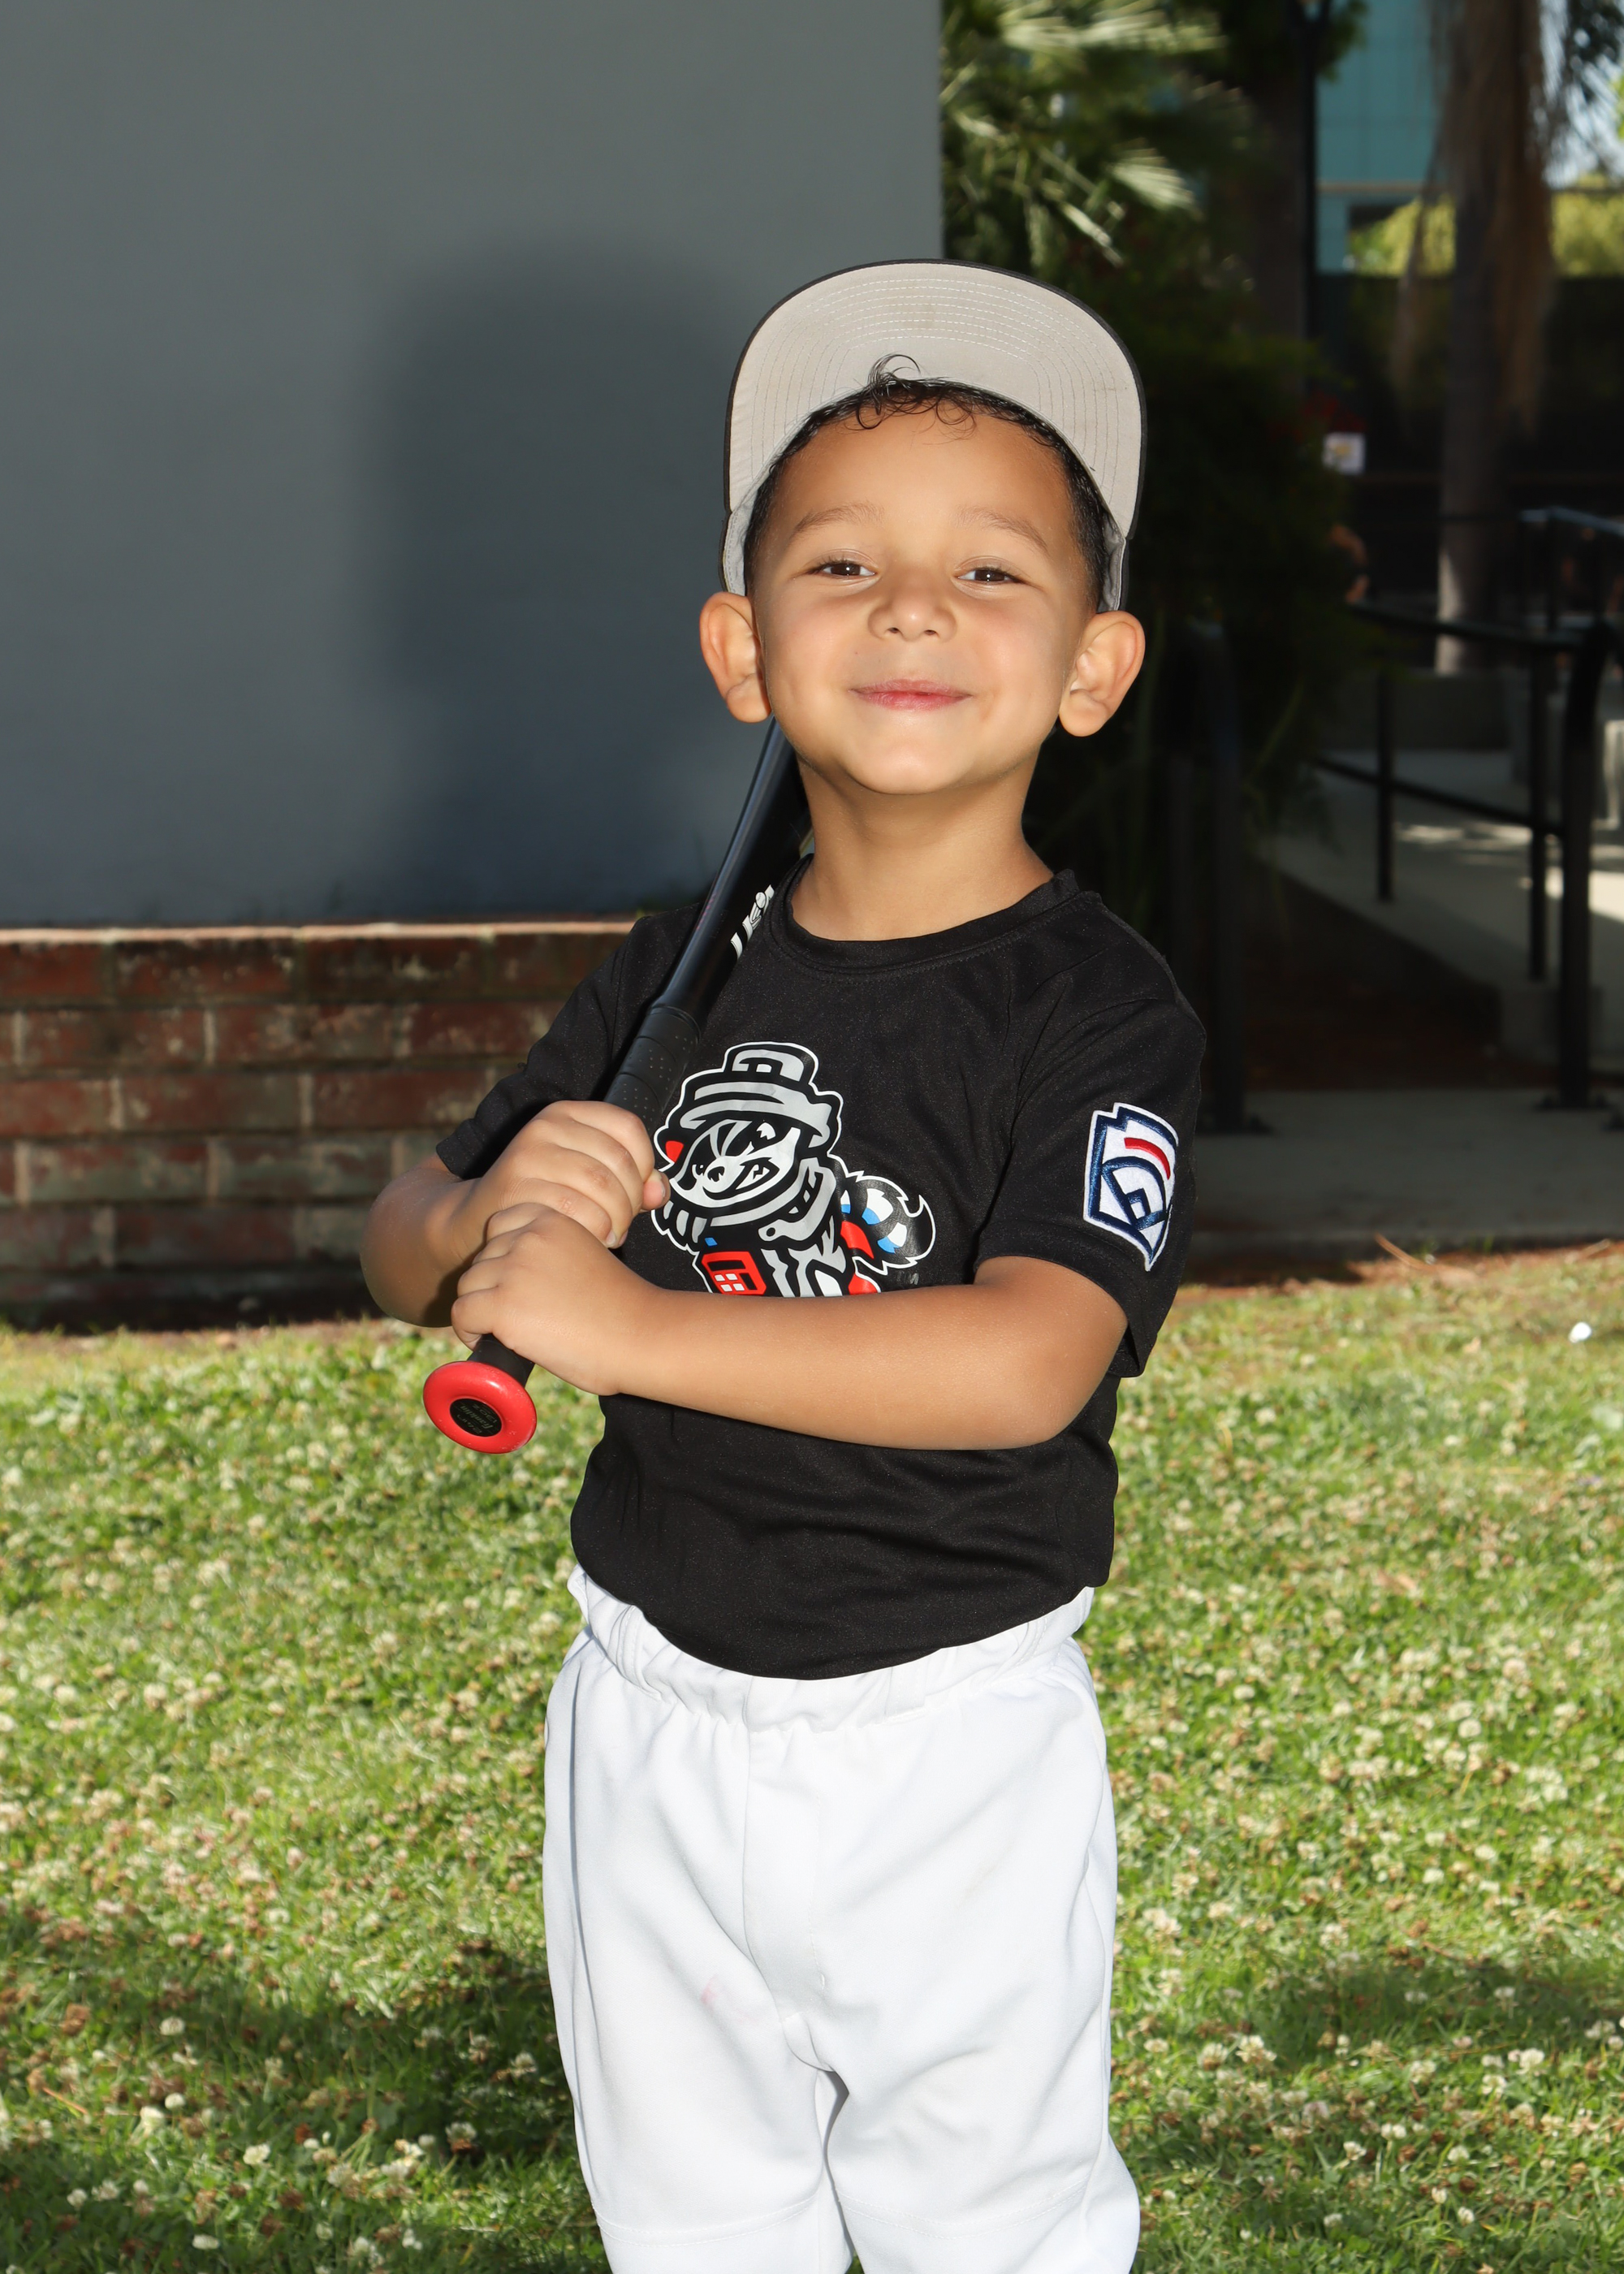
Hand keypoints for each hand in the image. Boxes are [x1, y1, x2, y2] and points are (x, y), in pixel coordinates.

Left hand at [450, 1205, 655, 1395]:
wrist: (642, 1336)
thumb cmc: (621, 1307)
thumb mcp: (586, 1255)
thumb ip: (551, 1253)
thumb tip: (515, 1277)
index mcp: (551, 1219)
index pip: (499, 1226)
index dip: (503, 1257)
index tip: (521, 1283)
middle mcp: (528, 1237)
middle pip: (481, 1259)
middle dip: (493, 1287)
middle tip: (523, 1314)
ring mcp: (513, 1270)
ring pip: (467, 1286)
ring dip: (482, 1309)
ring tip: (513, 1330)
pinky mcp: (503, 1305)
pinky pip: (462, 1314)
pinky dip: (472, 1332)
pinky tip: (498, 1341)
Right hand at [454, 1101, 664, 1255]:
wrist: (477, 1220)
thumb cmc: (544, 1199)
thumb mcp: (586, 1178)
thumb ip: (630, 1181)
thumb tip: (658, 1192)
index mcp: (566, 1113)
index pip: (628, 1127)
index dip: (645, 1164)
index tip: (637, 1193)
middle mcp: (545, 1126)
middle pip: (619, 1162)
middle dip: (631, 1202)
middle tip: (624, 1224)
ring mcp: (528, 1155)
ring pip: (602, 1188)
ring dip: (617, 1220)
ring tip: (610, 1234)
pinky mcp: (516, 1188)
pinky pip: (578, 1212)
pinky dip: (595, 1232)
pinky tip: (590, 1241)